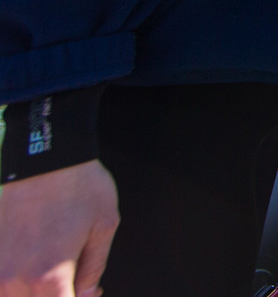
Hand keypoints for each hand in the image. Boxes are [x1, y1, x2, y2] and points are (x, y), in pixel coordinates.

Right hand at [0, 160, 118, 296]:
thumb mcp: (104, 227)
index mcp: (49, 278)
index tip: (88, 291)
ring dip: (35, 290)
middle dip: (60, 294)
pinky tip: (36, 260)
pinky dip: (18, 280)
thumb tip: (87, 294)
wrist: (45, 157)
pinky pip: (3, 282)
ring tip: (55, 268)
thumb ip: (93, 269)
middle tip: (77, 281)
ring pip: (15, 296)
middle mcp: (15, 280)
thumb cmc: (80, 187)